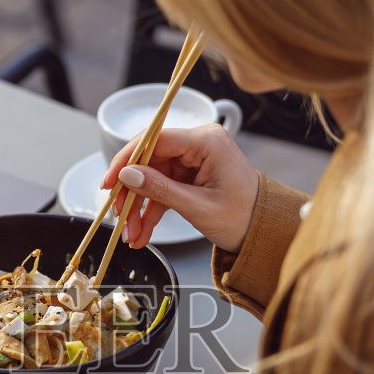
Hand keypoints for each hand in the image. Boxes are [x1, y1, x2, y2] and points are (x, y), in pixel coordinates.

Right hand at [100, 124, 258, 252]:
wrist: (264, 231)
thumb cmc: (244, 217)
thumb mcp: (198, 207)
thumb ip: (160, 190)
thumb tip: (127, 175)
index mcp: (207, 141)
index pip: (155, 139)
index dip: (126, 159)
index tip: (109, 182)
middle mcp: (199, 144)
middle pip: (149, 160)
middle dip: (131, 192)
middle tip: (119, 216)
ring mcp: (194, 159)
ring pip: (152, 177)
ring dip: (138, 207)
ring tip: (131, 234)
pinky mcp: (190, 174)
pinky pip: (162, 188)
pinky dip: (151, 210)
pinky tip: (141, 231)